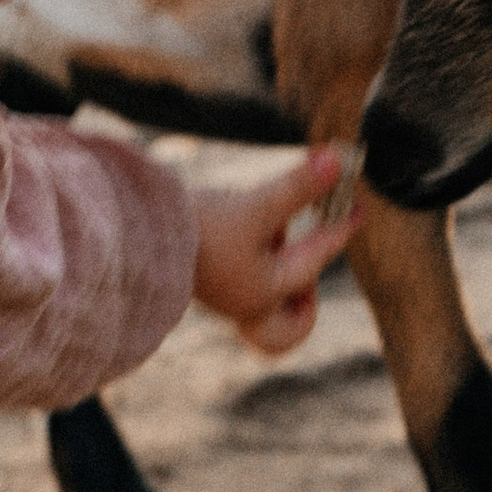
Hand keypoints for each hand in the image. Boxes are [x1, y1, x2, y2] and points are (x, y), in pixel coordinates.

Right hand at [192, 146, 360, 355]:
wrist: (132, 232)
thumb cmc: (198, 229)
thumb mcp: (256, 207)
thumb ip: (298, 187)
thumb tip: (337, 162)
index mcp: (263, 293)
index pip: (316, 257)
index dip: (341, 227)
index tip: (359, 209)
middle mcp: (244, 301)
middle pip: (285, 329)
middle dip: (305, 305)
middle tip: (304, 260)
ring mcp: (221, 292)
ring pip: (262, 305)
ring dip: (277, 272)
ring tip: (272, 231)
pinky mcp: (202, 275)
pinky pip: (240, 281)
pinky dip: (252, 258)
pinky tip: (243, 224)